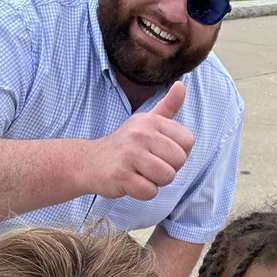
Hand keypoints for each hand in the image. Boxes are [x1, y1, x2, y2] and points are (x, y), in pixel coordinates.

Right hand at [89, 82, 194, 199]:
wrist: (89, 162)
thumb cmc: (125, 144)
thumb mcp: (146, 122)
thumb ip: (167, 106)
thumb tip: (182, 85)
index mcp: (151, 121)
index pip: (188, 141)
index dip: (178, 152)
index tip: (160, 152)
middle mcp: (141, 134)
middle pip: (179, 160)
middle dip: (168, 168)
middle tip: (148, 165)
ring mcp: (130, 154)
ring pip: (166, 177)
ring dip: (156, 181)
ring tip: (140, 173)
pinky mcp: (121, 175)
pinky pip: (150, 191)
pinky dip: (143, 192)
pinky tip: (131, 182)